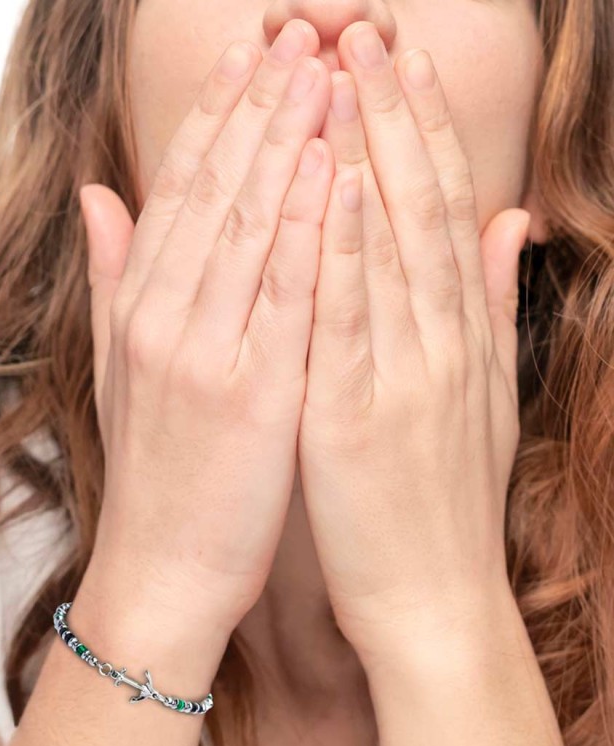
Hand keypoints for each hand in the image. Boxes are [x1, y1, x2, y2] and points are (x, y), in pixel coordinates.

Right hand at [80, 22, 334, 636]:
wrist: (162, 569)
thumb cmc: (155, 472)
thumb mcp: (118, 370)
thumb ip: (112, 278)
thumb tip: (98, 196)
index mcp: (137, 310)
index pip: (178, 190)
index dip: (214, 116)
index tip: (247, 56)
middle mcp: (164, 319)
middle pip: (215, 191)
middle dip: (258, 105)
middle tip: (296, 34)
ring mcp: (205, 353)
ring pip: (247, 226)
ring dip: (286, 142)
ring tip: (321, 71)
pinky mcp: (254, 393)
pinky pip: (285, 294)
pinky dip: (307, 227)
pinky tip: (331, 169)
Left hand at [297, 22, 530, 662]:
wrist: (432, 598)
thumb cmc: (438, 499)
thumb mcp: (476, 400)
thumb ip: (487, 309)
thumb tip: (506, 224)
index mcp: (457, 335)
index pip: (439, 209)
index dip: (420, 129)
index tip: (394, 60)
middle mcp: (440, 342)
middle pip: (420, 207)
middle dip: (393, 115)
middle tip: (368, 32)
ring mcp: (405, 377)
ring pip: (390, 246)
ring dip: (366, 156)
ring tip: (342, 74)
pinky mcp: (357, 418)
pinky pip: (351, 321)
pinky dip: (342, 251)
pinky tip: (328, 189)